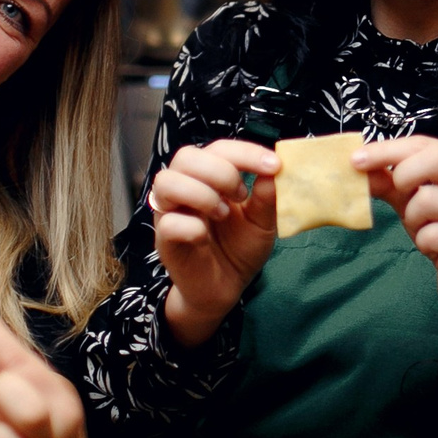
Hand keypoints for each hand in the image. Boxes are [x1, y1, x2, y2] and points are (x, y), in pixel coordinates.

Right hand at [150, 138, 279, 345]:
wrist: (225, 288)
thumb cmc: (239, 249)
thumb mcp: (263, 223)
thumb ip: (267, 198)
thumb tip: (273, 172)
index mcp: (209, 177)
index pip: (219, 148)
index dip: (245, 152)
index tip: (273, 165)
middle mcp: (185, 188)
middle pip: (186, 156)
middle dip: (220, 171)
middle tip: (241, 196)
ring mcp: (171, 212)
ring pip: (166, 182)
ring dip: (200, 193)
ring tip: (222, 213)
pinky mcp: (164, 240)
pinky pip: (168, 222)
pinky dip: (192, 226)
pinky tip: (206, 237)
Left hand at [357, 136, 437, 365]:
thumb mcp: (414, 202)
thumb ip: (390, 182)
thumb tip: (358, 165)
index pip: (425, 144)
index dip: (387, 150)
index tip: (356, 159)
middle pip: (435, 159)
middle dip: (403, 175)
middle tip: (396, 192)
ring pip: (429, 200)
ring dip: (413, 217)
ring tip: (424, 228)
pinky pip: (434, 235)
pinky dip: (424, 242)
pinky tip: (435, 247)